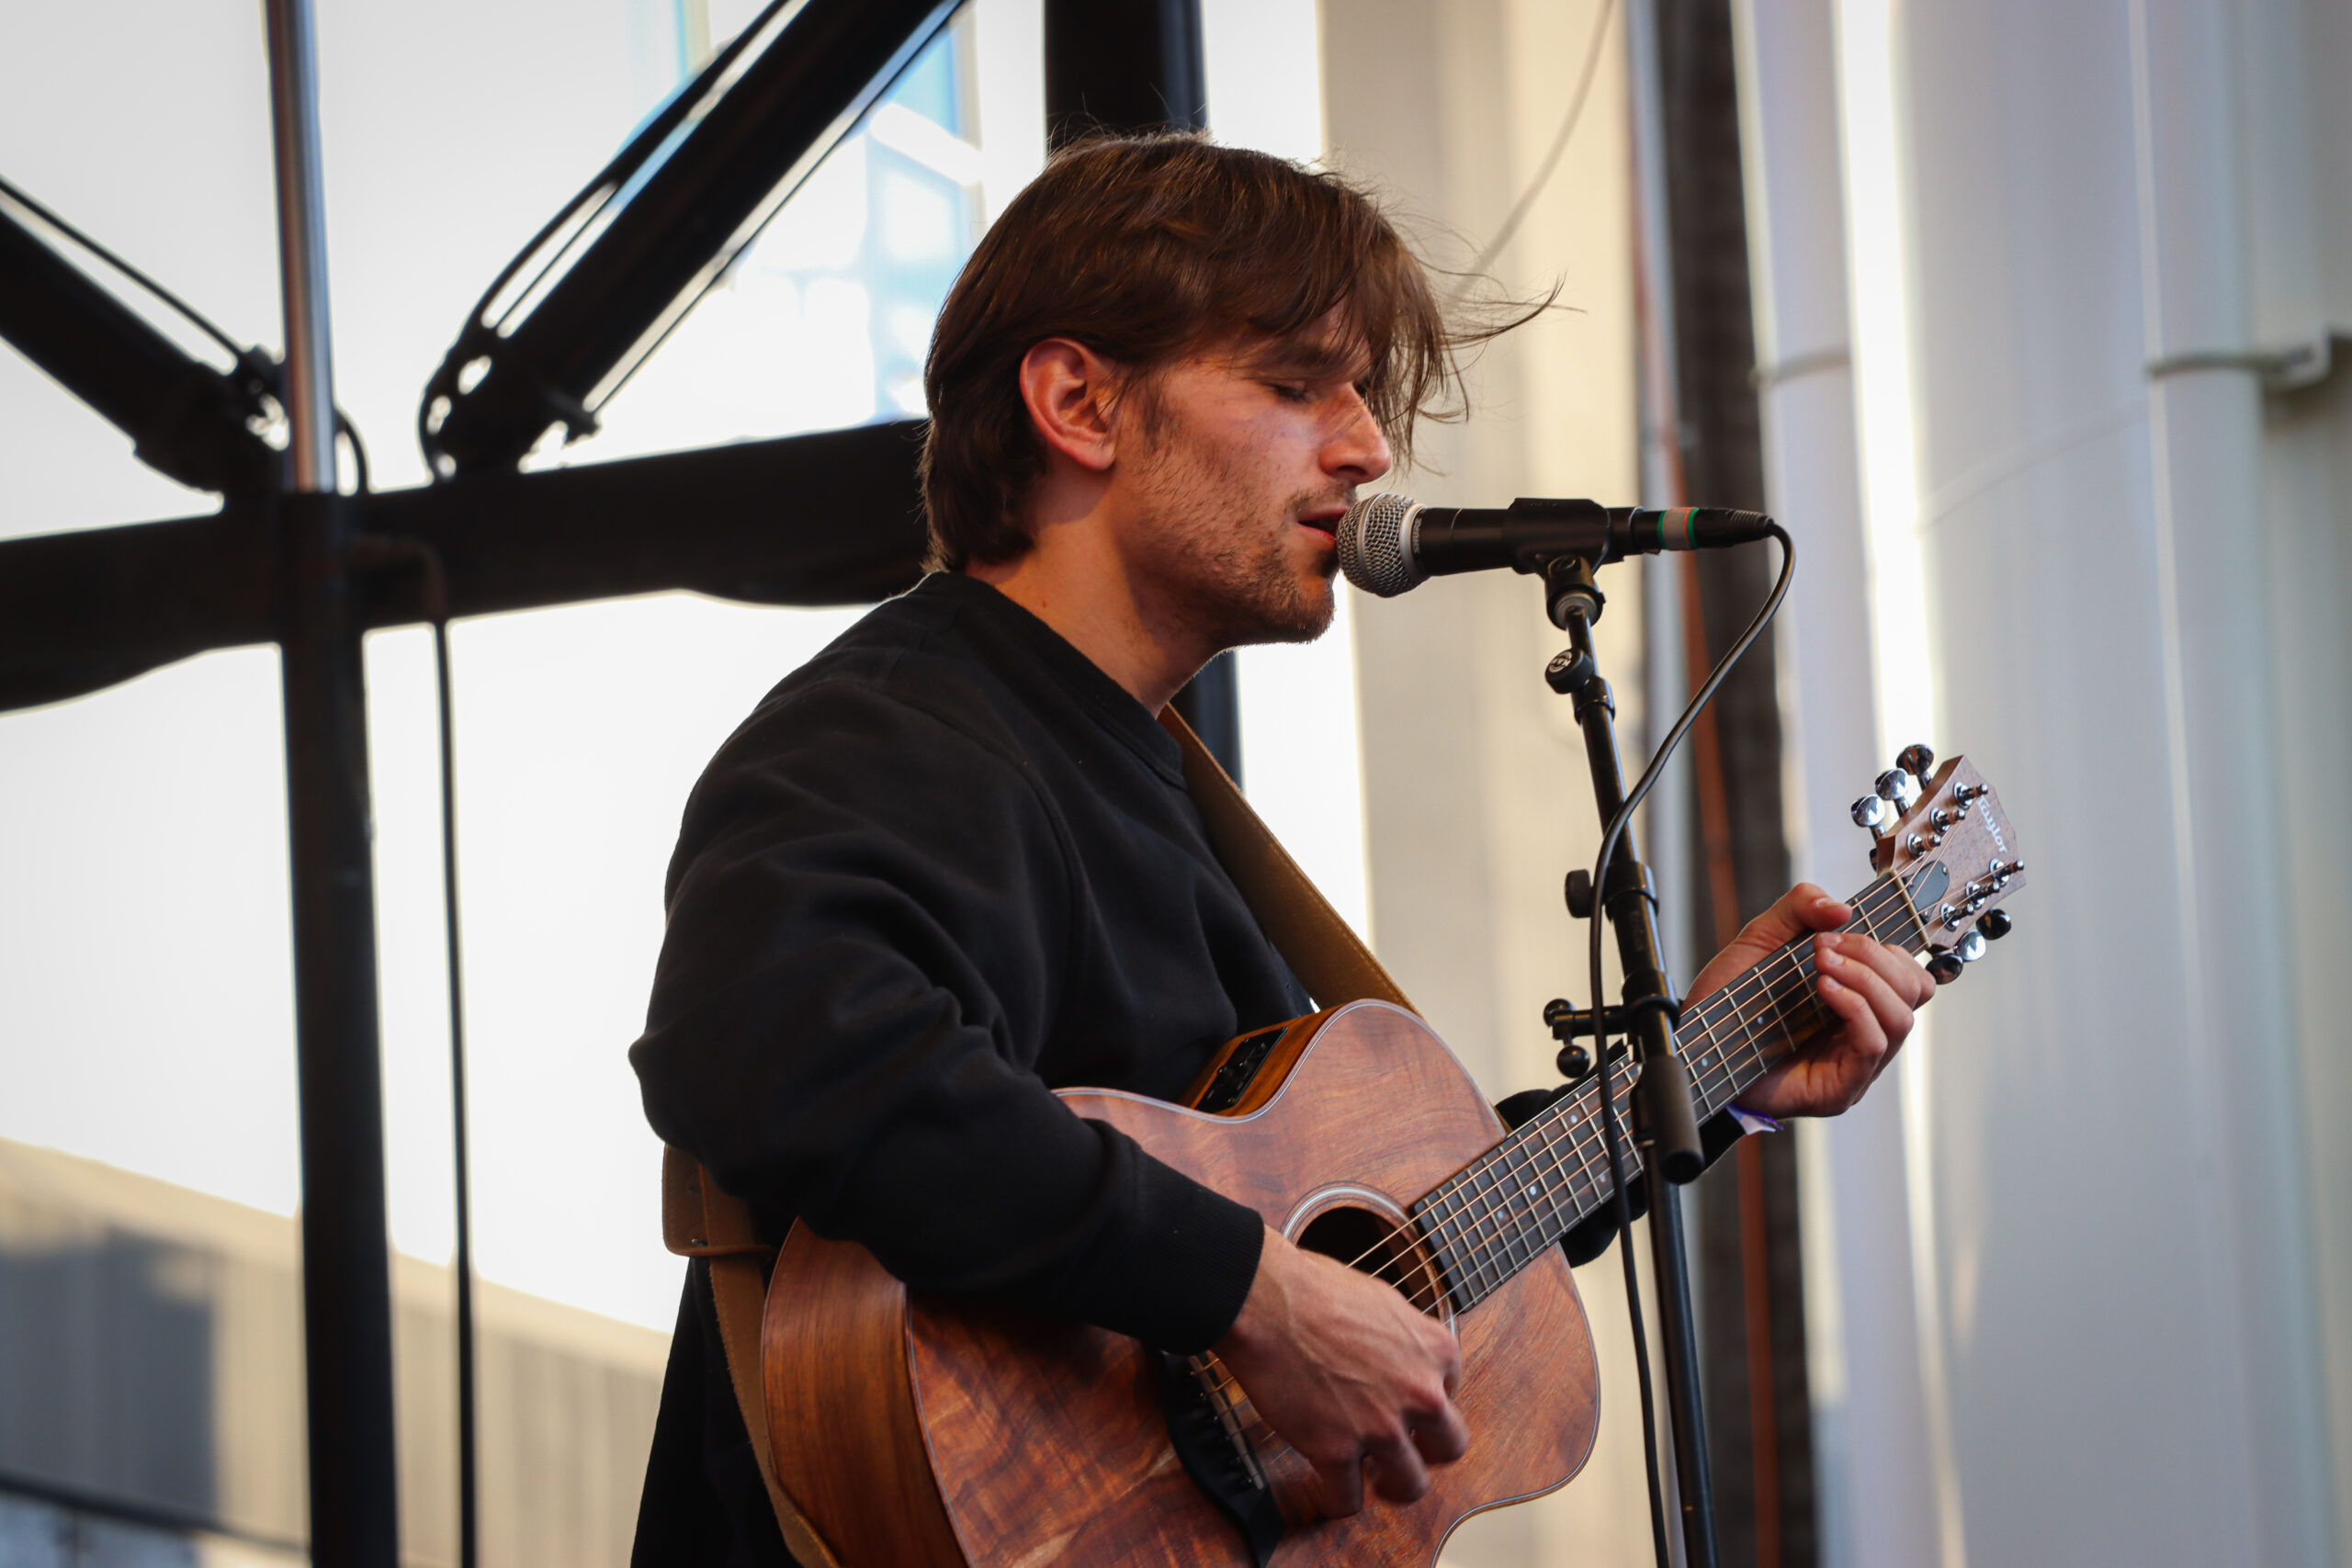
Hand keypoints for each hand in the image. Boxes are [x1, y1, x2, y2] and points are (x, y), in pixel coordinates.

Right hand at [1212, 1226, 1467, 1515]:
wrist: (1265, 1300)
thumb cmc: (1313, 1288)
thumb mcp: (1383, 1300)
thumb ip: (1402, 1338)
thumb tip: (1398, 1354)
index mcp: (1436, 1349)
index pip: (1451, 1392)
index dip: (1424, 1401)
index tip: (1404, 1404)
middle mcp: (1419, 1392)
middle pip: (1449, 1448)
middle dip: (1428, 1452)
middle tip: (1407, 1451)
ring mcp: (1381, 1426)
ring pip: (1411, 1485)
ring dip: (1393, 1486)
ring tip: (1377, 1483)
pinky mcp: (1336, 1450)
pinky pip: (1348, 1500)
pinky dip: (1338, 1501)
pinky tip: (1331, 1493)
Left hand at [1687, 882, 1933, 1118]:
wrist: (1696, 1043)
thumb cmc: (1730, 1000)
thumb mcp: (1761, 938)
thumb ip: (1799, 908)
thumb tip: (1842, 908)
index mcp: (1858, 997)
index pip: (1908, 973)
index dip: (1881, 947)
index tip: (1833, 933)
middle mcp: (1864, 1029)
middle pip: (1914, 991)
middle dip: (1874, 958)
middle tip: (1824, 949)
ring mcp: (1856, 1062)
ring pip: (1901, 1018)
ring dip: (1865, 981)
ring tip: (1821, 969)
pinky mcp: (1841, 1087)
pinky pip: (1874, 1045)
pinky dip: (1855, 1009)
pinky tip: (1824, 990)